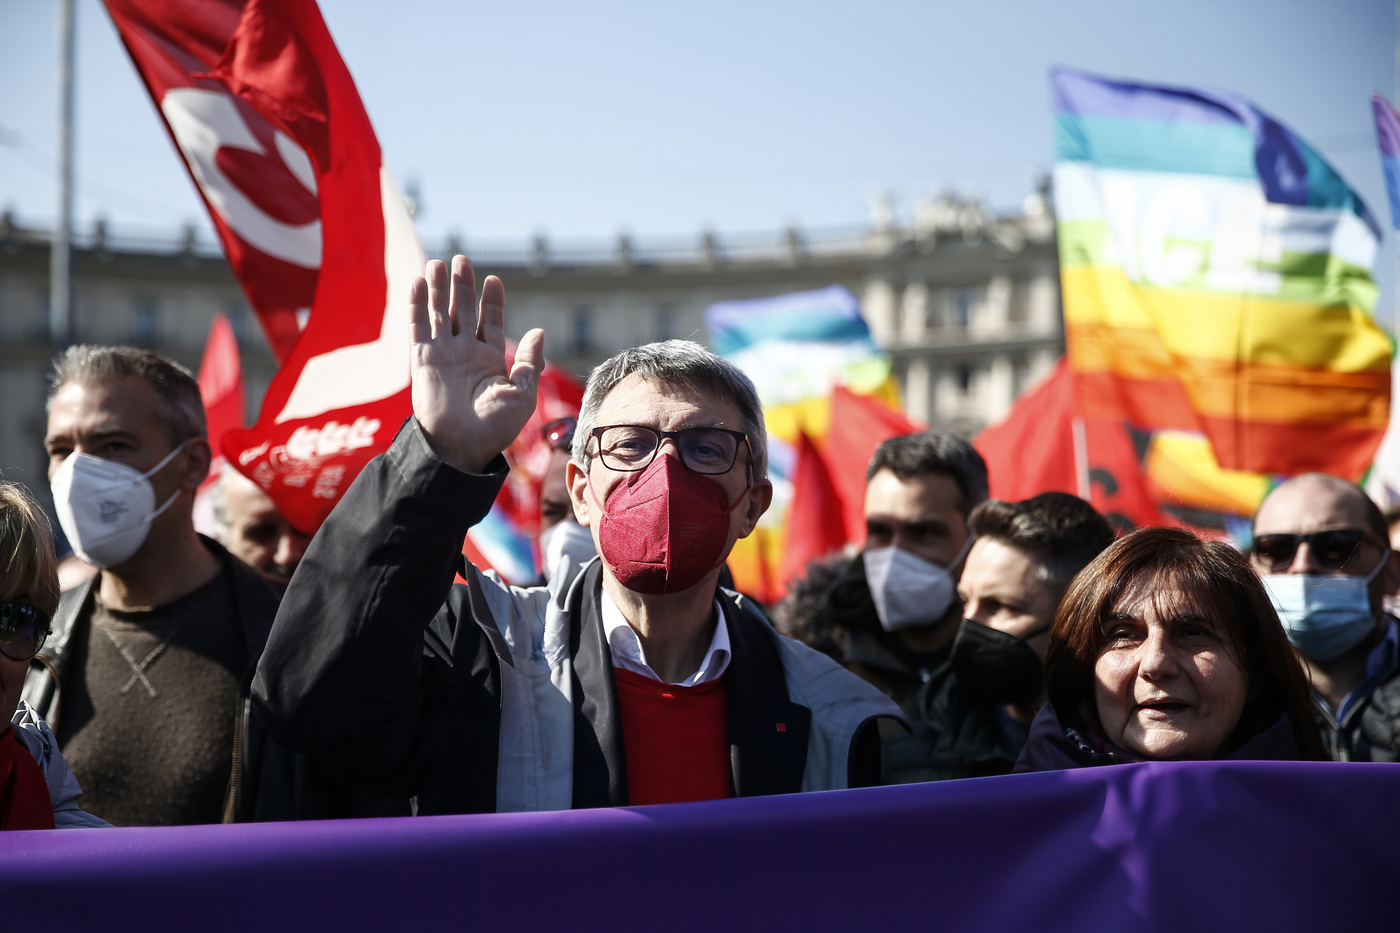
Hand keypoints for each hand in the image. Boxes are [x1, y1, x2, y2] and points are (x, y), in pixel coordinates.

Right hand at [409, 255, 543, 473]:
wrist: (462, 446)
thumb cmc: (495, 427)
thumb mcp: (522, 393)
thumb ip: (529, 361)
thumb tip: (539, 332)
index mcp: (490, 359)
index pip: (490, 321)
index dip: (492, 300)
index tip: (493, 280)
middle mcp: (465, 353)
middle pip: (463, 310)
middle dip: (462, 285)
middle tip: (462, 260)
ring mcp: (443, 354)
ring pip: (439, 313)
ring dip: (437, 288)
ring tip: (438, 262)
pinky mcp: (422, 359)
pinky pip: (417, 327)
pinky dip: (416, 305)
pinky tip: (417, 282)